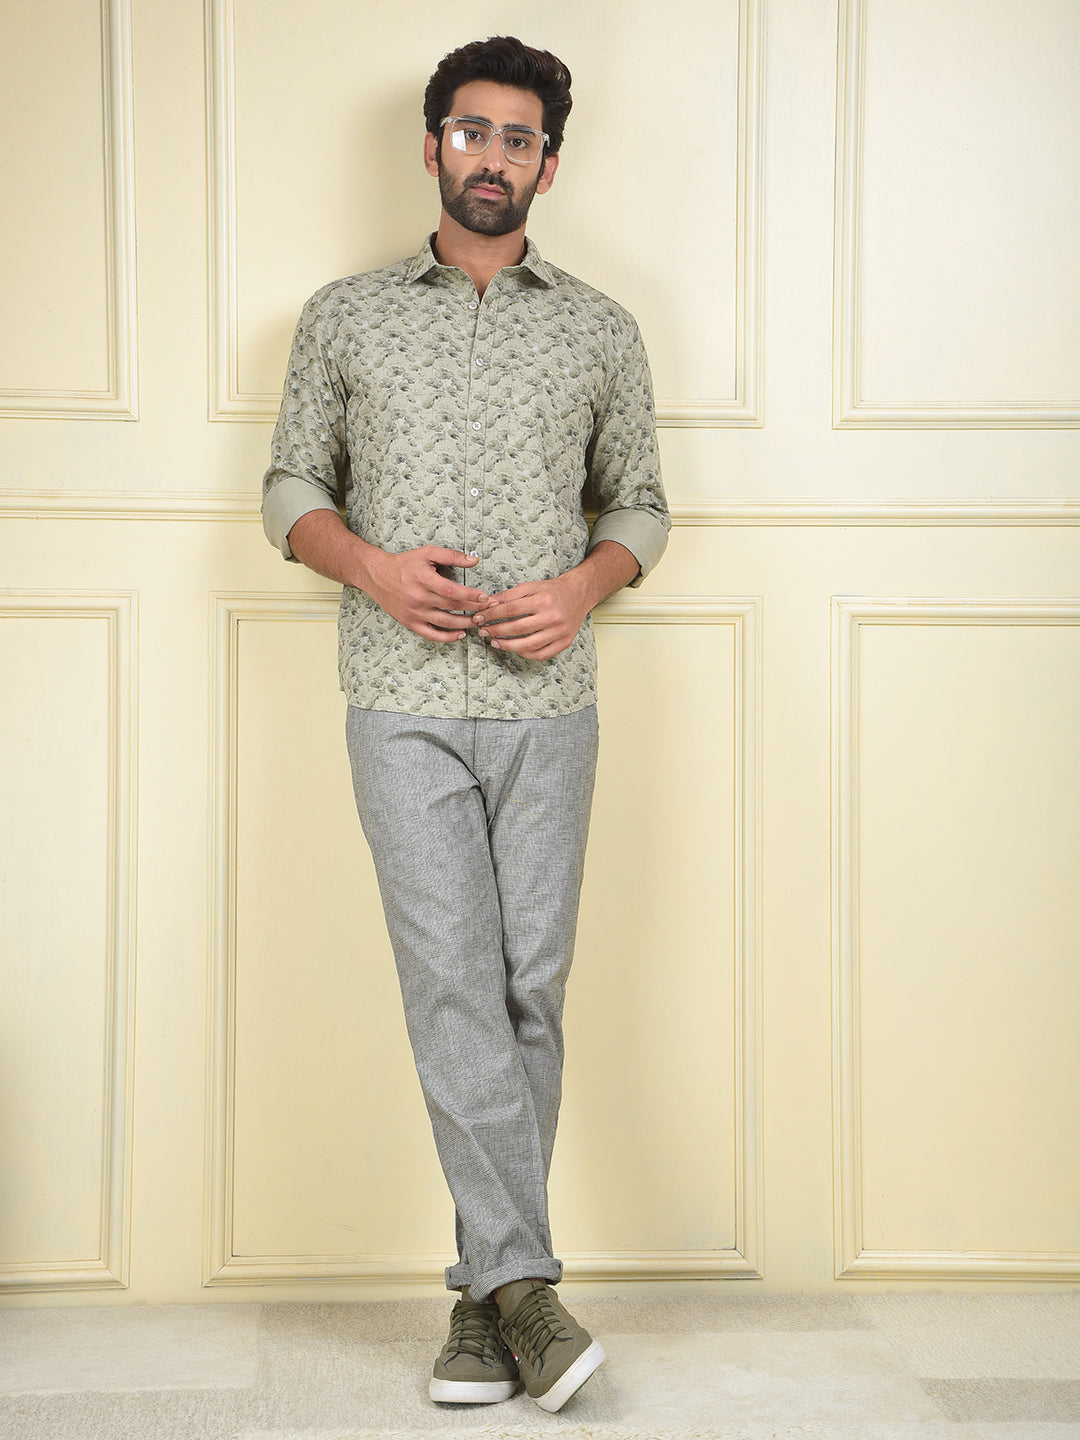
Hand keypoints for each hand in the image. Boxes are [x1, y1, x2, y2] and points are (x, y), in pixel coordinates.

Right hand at [360, 546, 489, 643]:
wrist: (378, 575)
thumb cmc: (404, 564)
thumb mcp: (427, 553)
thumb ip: (451, 556)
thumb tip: (474, 561)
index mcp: (424, 580)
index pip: (453, 592)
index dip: (471, 596)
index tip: (485, 597)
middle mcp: (419, 598)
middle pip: (452, 607)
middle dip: (474, 609)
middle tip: (489, 609)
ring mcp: (414, 613)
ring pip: (445, 623)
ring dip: (465, 624)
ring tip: (479, 621)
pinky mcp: (410, 623)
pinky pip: (432, 635)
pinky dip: (448, 637)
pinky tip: (460, 634)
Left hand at [473, 572, 590, 661]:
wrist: (578, 594)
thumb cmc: (554, 591)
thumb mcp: (531, 586)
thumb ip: (509, 595)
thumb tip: (488, 604)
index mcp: (543, 600)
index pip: (511, 610)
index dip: (492, 615)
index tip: (480, 618)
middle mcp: (552, 617)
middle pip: (517, 628)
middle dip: (496, 631)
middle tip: (484, 631)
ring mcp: (559, 632)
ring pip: (528, 645)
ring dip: (507, 645)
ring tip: (495, 642)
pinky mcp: (564, 642)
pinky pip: (541, 654)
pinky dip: (525, 654)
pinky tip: (515, 649)